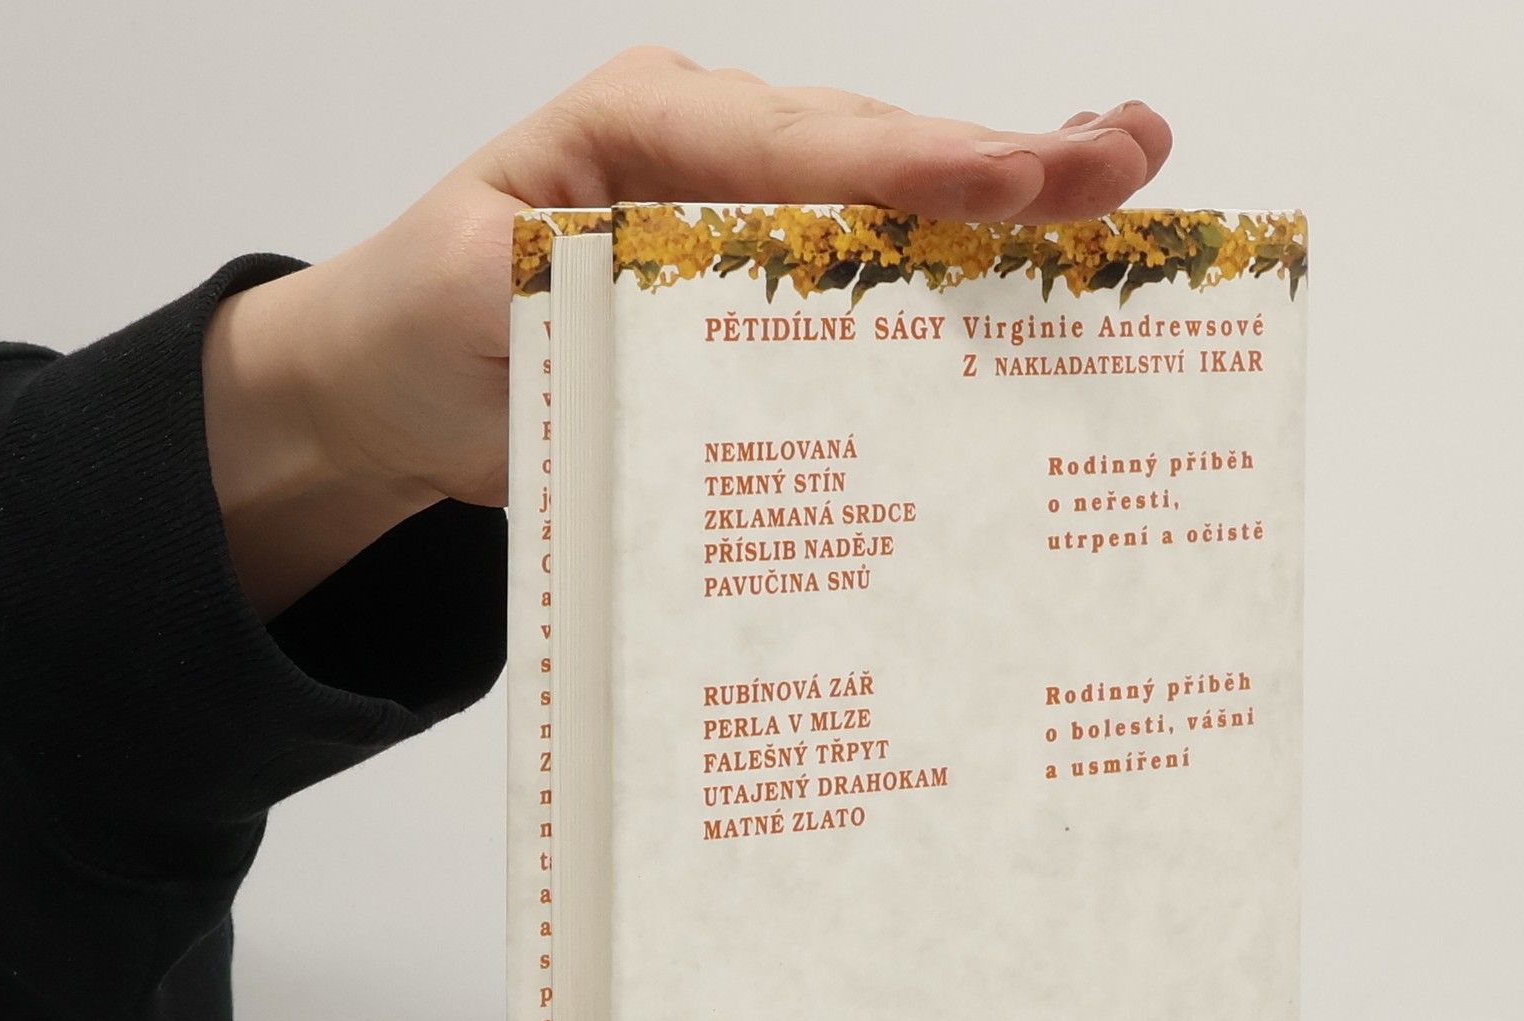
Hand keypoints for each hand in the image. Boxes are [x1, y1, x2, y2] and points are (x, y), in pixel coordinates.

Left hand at [203, 48, 1170, 616]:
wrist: (395, 386)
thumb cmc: (426, 325)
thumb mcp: (483, 293)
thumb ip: (587, 284)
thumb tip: (712, 304)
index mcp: (643, 132)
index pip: (800, 144)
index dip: (916, 165)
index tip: (1018, 180)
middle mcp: (711, 154)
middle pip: (874, 150)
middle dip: (1004, 157)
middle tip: (1128, 158)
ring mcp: (746, 215)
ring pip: (890, 196)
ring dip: (1007, 197)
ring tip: (1121, 180)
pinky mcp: (763, 286)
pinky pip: (868, 268)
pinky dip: (954, 267)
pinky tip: (1041, 258)